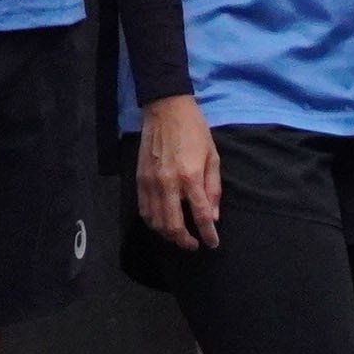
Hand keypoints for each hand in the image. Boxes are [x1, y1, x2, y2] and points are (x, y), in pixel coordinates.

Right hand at [133, 96, 220, 250]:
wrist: (165, 108)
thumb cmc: (194, 130)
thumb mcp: (213, 156)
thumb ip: (213, 188)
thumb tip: (213, 216)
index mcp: (190, 176)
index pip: (200, 215)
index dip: (208, 234)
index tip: (213, 243)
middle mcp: (168, 183)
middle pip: (174, 225)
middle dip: (185, 241)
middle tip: (193, 245)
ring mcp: (151, 182)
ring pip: (156, 221)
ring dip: (167, 234)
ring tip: (178, 236)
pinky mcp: (139, 178)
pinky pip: (143, 208)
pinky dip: (152, 221)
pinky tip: (160, 223)